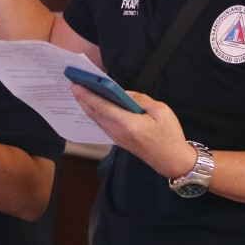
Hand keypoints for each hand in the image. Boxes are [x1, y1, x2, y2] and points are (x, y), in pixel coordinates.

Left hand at [72, 85, 196, 178]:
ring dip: (86, 106)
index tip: (76, 84)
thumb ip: (140, 99)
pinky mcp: (118, 140)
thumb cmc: (169, 135)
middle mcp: (118, 132)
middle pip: (95, 113)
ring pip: (96, 119)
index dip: (87, 95)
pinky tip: (93, 105)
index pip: (102, 107)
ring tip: (80, 92)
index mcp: (128, 124)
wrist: (172, 161)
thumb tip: (124, 93)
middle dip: (82, 98)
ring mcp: (117, 138)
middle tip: (73, 83)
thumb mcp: (161, 111)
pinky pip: (102, 124)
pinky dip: (94, 113)